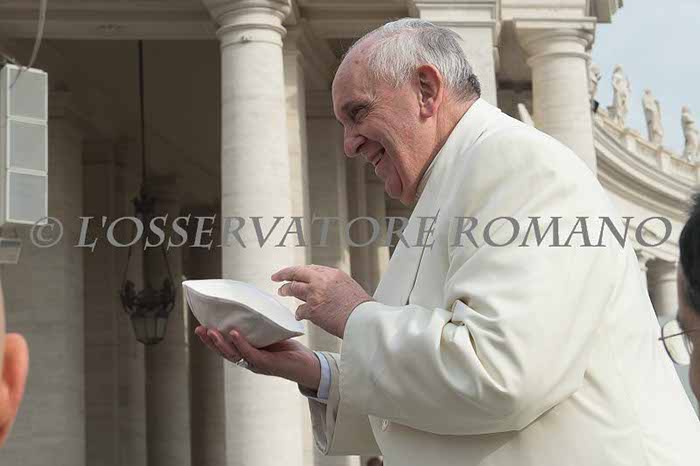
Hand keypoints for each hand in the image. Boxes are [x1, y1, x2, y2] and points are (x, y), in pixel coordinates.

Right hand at [194, 326, 320, 390]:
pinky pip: (250, 354)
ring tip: (211, 331)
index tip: (201, 327)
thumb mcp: (271, 334)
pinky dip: (241, 344)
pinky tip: (234, 334)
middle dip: (210, 341)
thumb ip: (260, 326)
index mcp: (247, 354)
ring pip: (234, 354)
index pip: (225, 347)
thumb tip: (251, 306)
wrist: (308, 364)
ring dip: (221, 343)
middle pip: (224, 352)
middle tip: (199, 329)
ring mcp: (256, 364)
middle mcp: (249, 361)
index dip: (212, 339)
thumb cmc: (289, 349)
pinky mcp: (267, 364)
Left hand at [271, 264, 372, 337]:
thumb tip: (325, 288)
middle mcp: (322, 280)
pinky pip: (299, 310)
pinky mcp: (312, 309)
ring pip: (293, 288)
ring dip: (286, 290)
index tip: (294, 273)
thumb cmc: (360, 307)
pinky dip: (298, 313)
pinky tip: (299, 315)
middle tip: (278, 277)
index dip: (300, 271)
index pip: (311, 268)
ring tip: (282, 291)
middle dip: (284, 274)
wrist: (363, 319)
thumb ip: (334, 284)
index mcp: (333, 274)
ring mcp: (315, 294)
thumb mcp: (349, 286)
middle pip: (297, 273)